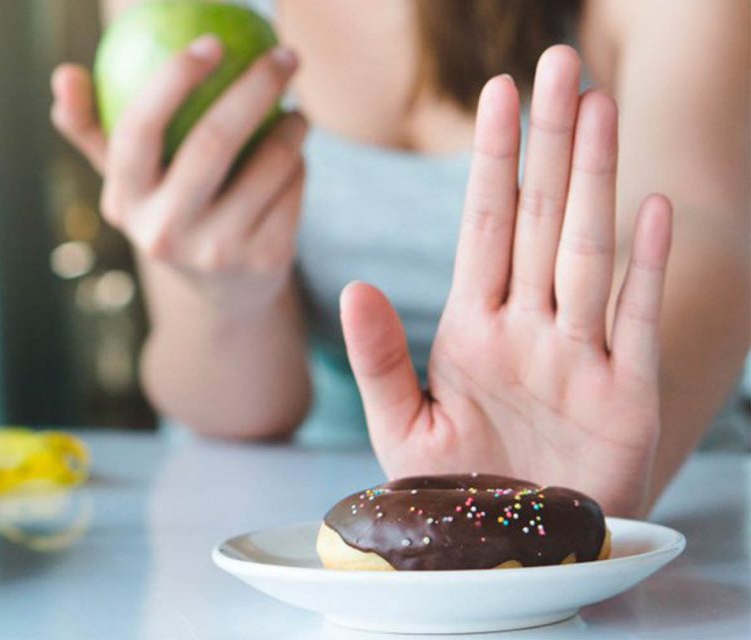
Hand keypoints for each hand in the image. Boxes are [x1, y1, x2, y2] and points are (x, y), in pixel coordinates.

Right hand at [50, 36, 306, 315]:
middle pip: (214, 141)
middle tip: (283, 56)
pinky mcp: (264, 260)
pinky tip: (297, 156)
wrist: (222, 293)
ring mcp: (217, 251)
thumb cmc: (169, 210)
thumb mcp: (129, 181)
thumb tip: (64, 75)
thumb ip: (93, 128)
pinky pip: (293, 187)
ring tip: (295, 111)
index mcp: (125, 202)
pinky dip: (299, 163)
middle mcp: (166, 232)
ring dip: (293, 126)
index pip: (138, 130)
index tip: (210, 43)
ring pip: (269, 162)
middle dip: (255, 86)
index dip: (172, 79)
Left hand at [341, 46, 672, 516]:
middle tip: (557, 63)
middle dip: (547, 143)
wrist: (509, 555)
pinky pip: (636, 322)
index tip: (495, 94)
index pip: (483, 227)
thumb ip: (379, 358)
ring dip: (594, 181)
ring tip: (599, 107)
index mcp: (473, 329)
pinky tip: (652, 208)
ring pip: (587, 251)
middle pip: (539, 219)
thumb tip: (353, 285)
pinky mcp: (625, 397)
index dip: (490, 160)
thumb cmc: (456, 490)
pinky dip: (646, 269)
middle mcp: (529, 328)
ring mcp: (580, 357)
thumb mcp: (402, 427)